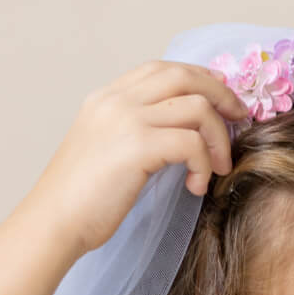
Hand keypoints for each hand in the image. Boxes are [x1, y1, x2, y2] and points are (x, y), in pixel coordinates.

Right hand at [27, 61, 249, 257]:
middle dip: (222, 95)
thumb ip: (134, 135)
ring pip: (197, 107)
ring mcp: (126, 120)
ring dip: (218, 138)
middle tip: (240, 121)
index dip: (200, 80)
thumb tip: (180, 138)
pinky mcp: (137, 146)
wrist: (53, 224)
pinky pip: (191, 143)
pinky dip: (203, 165)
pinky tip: (196, 186)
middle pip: (186, 76)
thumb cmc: (79, 203)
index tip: (221, 103)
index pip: (163, 70)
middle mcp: (116, 101)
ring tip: (217, 168)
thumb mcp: (105, 153)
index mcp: (106, 99)